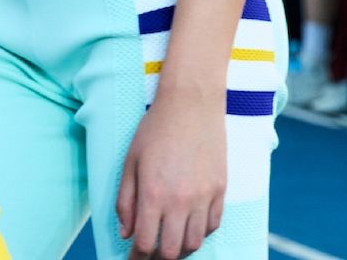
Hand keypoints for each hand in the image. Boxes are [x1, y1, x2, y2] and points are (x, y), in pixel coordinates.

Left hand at [117, 87, 225, 259]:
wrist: (191, 103)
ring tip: (170, 241)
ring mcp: (204, 197)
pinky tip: (189, 225)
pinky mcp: (220, 190)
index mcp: (153, 193)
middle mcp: (180, 201)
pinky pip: (212, 226)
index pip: (145, 244)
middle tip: (150, 253)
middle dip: (158, 258)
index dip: (137, 257)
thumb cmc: (155, 129)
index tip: (133, 258)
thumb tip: (126, 233)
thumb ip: (125, 200)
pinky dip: (200, 233)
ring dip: (181, 248)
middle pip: (172, 252)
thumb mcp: (130, 161)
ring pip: (194, 244)